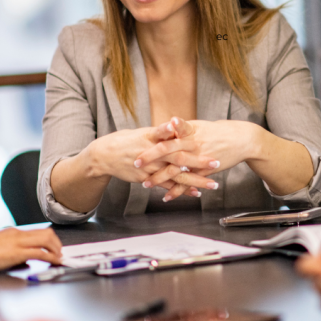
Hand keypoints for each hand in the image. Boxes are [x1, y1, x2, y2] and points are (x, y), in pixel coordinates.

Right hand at [0, 228, 61, 274]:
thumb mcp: (1, 247)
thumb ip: (15, 250)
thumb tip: (27, 258)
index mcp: (14, 232)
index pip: (39, 232)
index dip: (51, 240)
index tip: (56, 248)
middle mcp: (18, 234)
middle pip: (46, 233)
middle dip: (57, 243)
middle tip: (60, 253)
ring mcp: (18, 242)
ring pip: (46, 239)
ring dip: (56, 249)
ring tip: (59, 257)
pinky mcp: (16, 253)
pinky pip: (39, 252)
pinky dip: (51, 256)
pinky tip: (54, 261)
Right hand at [89, 122, 216, 184]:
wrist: (104, 155)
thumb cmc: (126, 141)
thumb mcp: (143, 132)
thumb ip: (161, 133)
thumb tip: (176, 127)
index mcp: (153, 138)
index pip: (176, 139)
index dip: (193, 141)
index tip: (208, 142)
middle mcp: (153, 153)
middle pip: (180, 158)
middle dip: (199, 161)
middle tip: (216, 162)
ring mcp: (150, 168)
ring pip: (175, 175)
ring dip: (194, 180)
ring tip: (212, 184)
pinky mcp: (146, 179)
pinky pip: (166, 186)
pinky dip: (180, 190)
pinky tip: (194, 193)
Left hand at [135, 118, 260, 199]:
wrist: (241, 139)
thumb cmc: (218, 131)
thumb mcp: (199, 126)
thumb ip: (182, 129)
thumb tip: (167, 127)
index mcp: (189, 131)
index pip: (166, 133)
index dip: (152, 138)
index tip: (137, 142)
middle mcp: (193, 143)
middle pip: (168, 150)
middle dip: (150, 158)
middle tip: (135, 163)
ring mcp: (199, 158)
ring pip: (177, 169)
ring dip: (160, 178)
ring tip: (146, 184)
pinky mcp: (205, 170)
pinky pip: (189, 182)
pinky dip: (178, 191)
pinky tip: (167, 197)